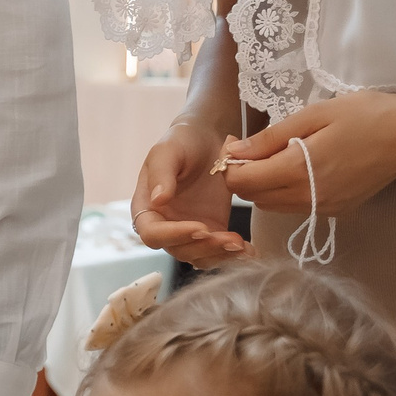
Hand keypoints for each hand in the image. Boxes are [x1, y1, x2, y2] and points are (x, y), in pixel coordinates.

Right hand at [131, 117, 246, 269]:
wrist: (209, 139)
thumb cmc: (182, 141)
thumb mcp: (167, 151)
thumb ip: (161, 174)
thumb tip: (158, 200)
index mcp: (147, 207)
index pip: (152, 233)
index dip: (173, 235)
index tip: (199, 227)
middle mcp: (165, 224)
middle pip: (177, 249)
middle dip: (202, 247)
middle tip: (226, 238)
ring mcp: (188, 230)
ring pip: (198, 256)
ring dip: (218, 254)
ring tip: (239, 244)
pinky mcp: (212, 230)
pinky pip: (218, 251)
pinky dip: (233, 254)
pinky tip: (248, 250)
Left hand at [222, 91, 395, 218]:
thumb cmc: (365, 115)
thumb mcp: (314, 114)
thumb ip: (270, 137)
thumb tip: (234, 152)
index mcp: (299, 171)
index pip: (241, 183)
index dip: (230, 164)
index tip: (237, 143)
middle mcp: (309, 198)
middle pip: (254, 198)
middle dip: (245, 175)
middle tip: (256, 146)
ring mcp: (324, 209)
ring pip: (273, 205)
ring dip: (265, 184)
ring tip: (281, 153)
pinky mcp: (338, 212)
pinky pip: (296, 206)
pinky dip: (287, 190)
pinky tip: (302, 166)